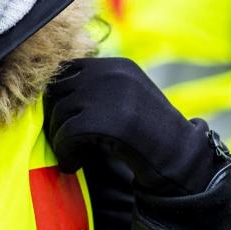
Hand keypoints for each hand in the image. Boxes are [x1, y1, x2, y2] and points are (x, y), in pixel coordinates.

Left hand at [43, 57, 216, 195]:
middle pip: (58, 90)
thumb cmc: (151, 134)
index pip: (68, 69)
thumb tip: (50, 92)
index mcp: (118, 64)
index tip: (66, 119)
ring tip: (72, 155)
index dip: (61, 95)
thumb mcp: (128, 98)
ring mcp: (108, 95)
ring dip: (60, 138)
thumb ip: (99, 88)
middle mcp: (111, 73)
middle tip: (65, 141)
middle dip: (57, 117)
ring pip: (59, 113)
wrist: (180, 158)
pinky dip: (65, 153)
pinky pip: (65, 135)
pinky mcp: (103, 121)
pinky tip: (74, 164)